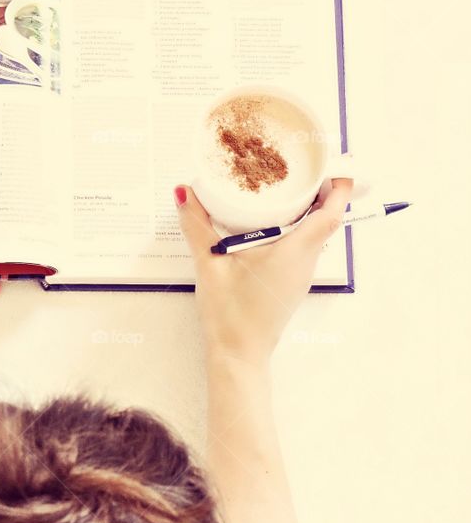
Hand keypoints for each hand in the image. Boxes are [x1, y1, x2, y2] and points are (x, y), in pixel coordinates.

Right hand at [174, 178, 352, 367]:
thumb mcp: (209, 264)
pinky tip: (270, 225)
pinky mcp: (291, 285)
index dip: (338, 187)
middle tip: (304, 168)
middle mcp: (304, 263)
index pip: (331, 213)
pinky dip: (295, 231)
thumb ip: (197, 225)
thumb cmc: (229, 315)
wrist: (237, 356)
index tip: (335, 166)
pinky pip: (302, 249)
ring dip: (308, 213)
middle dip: (321, 193)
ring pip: (315, 235)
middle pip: (326, 220)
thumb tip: (185, 192)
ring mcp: (300, 276)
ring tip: (286, 190)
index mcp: (293, 252)